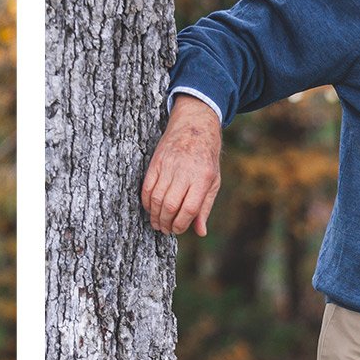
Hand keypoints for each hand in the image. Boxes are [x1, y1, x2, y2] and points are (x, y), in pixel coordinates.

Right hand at [140, 95, 223, 235]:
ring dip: (155, 215)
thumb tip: (200, 232)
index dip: (181, 224)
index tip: (177, 230)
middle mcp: (184, 172)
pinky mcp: (156, 162)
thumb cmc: (206, 159)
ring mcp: (168, 166)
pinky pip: (146, 187)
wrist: (195, 127)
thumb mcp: (213, 182)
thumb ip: (205, 207)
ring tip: (157, 223)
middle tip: (165, 229)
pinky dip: (146, 201)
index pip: (190, 208)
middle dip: (166, 222)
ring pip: (156, 198)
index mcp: (202, 178)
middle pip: (171, 205)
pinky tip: (150, 208)